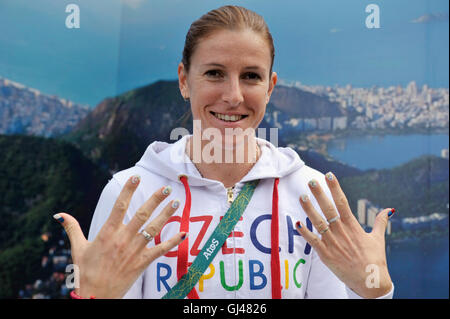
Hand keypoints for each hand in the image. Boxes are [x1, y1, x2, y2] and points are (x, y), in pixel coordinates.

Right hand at [54, 175, 185, 298]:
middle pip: (141, 215)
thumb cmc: (85, 272)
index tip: (136, 177)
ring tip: (175, 203)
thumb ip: (72, 228)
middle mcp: (123, 240)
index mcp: (107, 233)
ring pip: (153, 229)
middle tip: (166, 188)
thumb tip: (59, 214)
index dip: (128, 190)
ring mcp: (134, 251)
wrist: (95, 297)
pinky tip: (184, 232)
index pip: (119, 206)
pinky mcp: (142, 262)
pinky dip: (174, 241)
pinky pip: (161, 250)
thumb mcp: (77, 248)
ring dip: (166, 215)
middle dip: (155, 200)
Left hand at [295, 172, 393, 297]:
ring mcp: (333, 243)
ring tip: (302, 196)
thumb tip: (389, 209)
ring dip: (309, 210)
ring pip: (319, 223)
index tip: (329, 175)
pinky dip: (305, 232)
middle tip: (312, 181)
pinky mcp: (326, 255)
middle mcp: (342, 232)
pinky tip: (297, 222)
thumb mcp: (378, 239)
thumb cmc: (374, 260)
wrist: (370, 282)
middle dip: (320, 194)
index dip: (335, 188)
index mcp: (353, 226)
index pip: (343, 202)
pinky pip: (313, 241)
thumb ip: (380, 222)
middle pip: (329, 209)